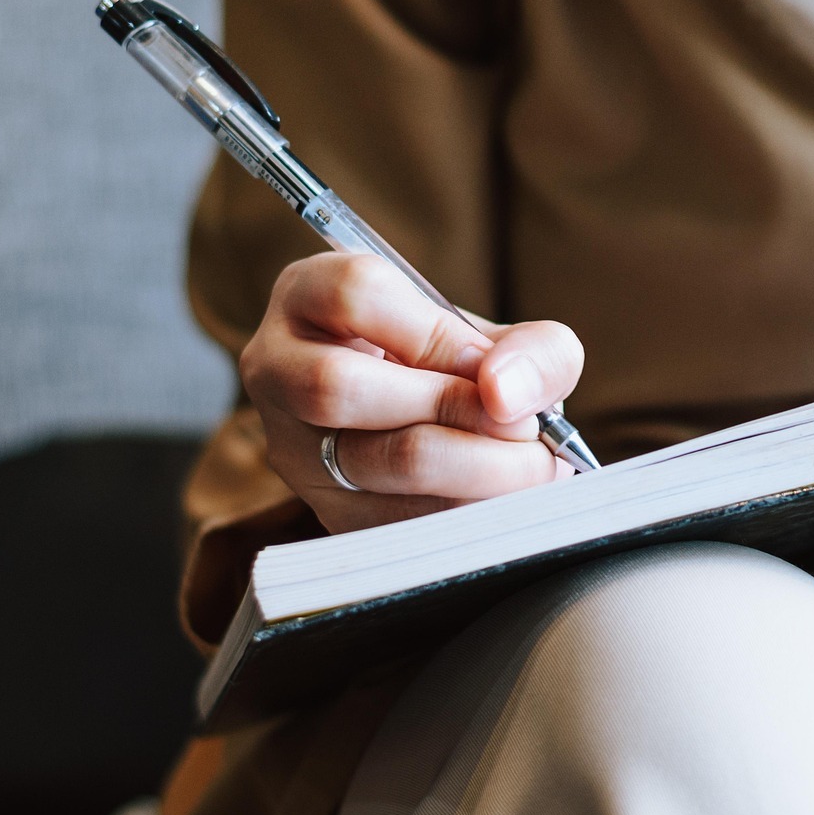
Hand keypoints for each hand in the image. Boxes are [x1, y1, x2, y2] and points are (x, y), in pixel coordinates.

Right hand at [240, 252, 584, 532]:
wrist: (444, 432)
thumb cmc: (466, 372)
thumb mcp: (506, 341)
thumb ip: (535, 350)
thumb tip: (505, 393)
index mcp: (311, 295)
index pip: (354, 293)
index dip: (435, 333)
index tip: (491, 367)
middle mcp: (279, 368)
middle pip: (338, 385)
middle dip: (453, 408)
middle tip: (525, 428)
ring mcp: (292, 447)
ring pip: (368, 460)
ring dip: (472, 469)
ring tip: (531, 465)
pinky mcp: (323, 511)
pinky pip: (392, 520)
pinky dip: (463, 513)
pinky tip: (503, 501)